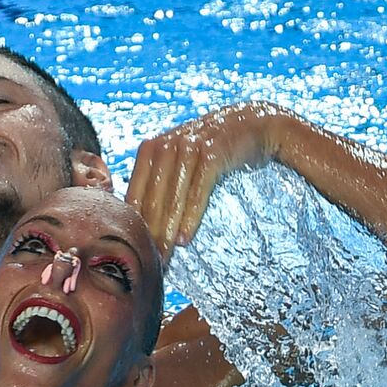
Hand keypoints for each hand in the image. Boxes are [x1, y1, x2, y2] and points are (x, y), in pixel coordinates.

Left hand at [125, 101, 292, 257]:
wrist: (254, 123)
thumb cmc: (212, 150)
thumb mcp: (181, 160)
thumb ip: (160, 182)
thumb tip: (140, 223)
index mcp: (151, 148)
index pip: (134, 192)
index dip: (132, 224)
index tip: (133, 252)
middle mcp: (166, 144)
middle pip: (151, 198)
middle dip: (149, 233)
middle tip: (149, 262)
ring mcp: (189, 146)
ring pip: (172, 197)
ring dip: (167, 229)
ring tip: (164, 256)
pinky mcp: (213, 152)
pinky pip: (197, 190)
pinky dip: (190, 216)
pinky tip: (184, 238)